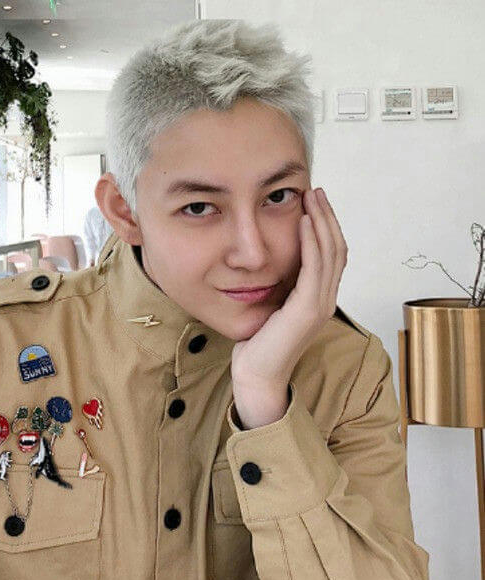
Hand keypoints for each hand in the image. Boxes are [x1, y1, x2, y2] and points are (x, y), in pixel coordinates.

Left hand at [230, 188, 347, 427]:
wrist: (256, 374)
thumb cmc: (259, 343)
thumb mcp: (272, 307)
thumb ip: (281, 287)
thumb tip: (272, 261)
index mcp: (319, 298)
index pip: (331, 255)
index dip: (326, 226)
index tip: (314, 202)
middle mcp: (325, 300)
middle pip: (336, 248)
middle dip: (327, 217)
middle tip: (316, 190)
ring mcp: (319, 305)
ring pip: (330, 253)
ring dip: (321, 221)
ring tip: (311, 197)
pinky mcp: (307, 310)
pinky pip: (315, 268)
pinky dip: (311, 242)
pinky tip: (304, 222)